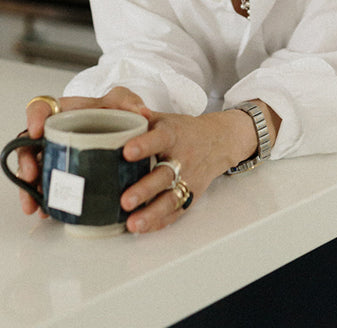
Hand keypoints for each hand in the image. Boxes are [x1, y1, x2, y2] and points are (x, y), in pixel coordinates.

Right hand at [16, 86, 147, 216]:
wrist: (122, 138)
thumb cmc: (114, 116)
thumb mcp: (121, 103)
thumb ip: (128, 101)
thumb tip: (141, 113)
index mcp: (63, 112)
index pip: (41, 108)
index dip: (34, 117)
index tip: (37, 130)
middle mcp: (52, 134)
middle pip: (28, 144)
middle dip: (25, 161)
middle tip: (31, 175)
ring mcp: (54, 156)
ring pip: (32, 170)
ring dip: (28, 188)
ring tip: (33, 204)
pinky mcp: (60, 175)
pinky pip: (46, 188)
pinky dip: (43, 201)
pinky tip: (46, 212)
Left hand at [118, 107, 252, 233]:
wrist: (218, 141)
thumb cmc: (183, 130)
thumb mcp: (164, 118)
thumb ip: (140, 116)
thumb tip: (117, 109)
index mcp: (173, 135)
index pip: (159, 138)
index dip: (144, 145)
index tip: (127, 151)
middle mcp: (182, 158)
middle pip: (164, 176)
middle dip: (144, 189)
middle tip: (125, 200)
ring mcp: (188, 179)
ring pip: (170, 199)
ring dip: (151, 213)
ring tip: (132, 223)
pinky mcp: (190, 195)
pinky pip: (176, 212)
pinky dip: (159, 222)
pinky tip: (143, 228)